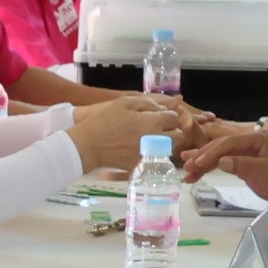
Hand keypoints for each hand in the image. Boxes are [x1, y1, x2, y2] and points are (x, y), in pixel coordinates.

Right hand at [66, 94, 183, 168]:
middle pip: (178, 135)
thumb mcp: (124, 102)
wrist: (89, 145)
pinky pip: (157, 160)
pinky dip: (155, 155)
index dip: (167, 115)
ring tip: (152, 139)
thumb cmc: (105, 120)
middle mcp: (155, 139)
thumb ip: (147, 102)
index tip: (158, 116)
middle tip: (158, 128)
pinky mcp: (143, 165)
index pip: (173, 117)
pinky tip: (144, 149)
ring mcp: (150, 154)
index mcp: (151, 122)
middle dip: (171, 130)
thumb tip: (162, 107)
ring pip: (170, 149)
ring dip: (166, 142)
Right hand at [183, 128, 267, 184]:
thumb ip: (243, 166)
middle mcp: (248, 142)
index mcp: (256, 139)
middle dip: (202, 157)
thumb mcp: (266, 172)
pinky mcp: (243, 163)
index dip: (212, 153)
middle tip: (185, 167)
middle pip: (220, 147)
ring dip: (202, 163)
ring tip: (185, 171)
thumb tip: (221, 162)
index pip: (228, 143)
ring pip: (219, 155)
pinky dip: (210, 168)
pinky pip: (223, 163)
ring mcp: (245, 152)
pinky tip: (197, 172)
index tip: (197, 164)